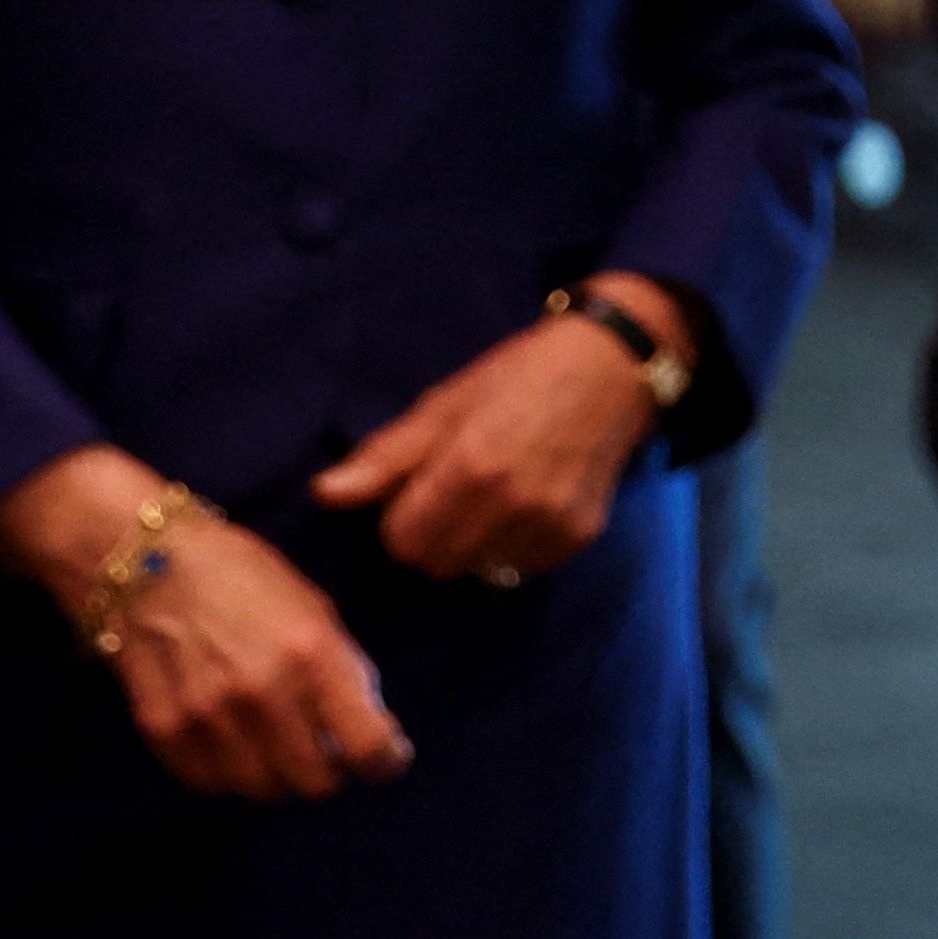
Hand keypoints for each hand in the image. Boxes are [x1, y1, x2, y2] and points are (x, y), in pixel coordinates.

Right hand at [0, 450, 409, 798]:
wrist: (149, 563)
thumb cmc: (245, 577)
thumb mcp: (315, 610)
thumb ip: (343, 671)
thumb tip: (368, 728)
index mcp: (313, 654)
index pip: (367, 746)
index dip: (384, 762)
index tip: (385, 760)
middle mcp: (263, 692)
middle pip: (315, 784)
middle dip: (328, 769)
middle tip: (322, 746)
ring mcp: (209, 717)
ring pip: (263, 790)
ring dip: (278, 775)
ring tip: (275, 742)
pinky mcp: (164, 730)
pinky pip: (211, 783)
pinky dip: (230, 772)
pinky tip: (232, 740)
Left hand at [312, 275, 688, 582]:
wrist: (612, 368)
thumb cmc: (518, 376)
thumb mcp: (445, 404)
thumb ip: (386, 457)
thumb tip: (325, 495)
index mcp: (471, 467)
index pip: (402, 541)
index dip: (401, 517)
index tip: (419, 489)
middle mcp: (513, 504)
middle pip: (437, 564)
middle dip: (433, 536)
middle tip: (454, 493)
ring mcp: (550, 525)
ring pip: (479, 570)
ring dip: (474, 544)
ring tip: (494, 496)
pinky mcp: (578, 537)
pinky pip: (521, 565)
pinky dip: (513, 544)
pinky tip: (527, 503)